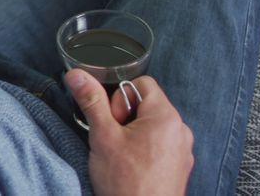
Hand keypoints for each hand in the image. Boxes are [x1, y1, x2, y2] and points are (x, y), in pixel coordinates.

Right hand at [66, 69, 193, 195]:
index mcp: (166, 117)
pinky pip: (160, 145)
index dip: (120, 98)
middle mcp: (180, 130)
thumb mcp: (103, 137)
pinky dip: (144, 150)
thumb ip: (91, 101)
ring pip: (151, 126)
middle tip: (113, 140)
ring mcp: (182, 150)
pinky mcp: (179, 166)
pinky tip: (131, 168)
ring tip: (121, 156)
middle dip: (125, 117)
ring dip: (133, 134)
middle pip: (146, 105)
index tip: (112, 120)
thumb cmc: (126, 183)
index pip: (142, 83)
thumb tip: (78, 75)